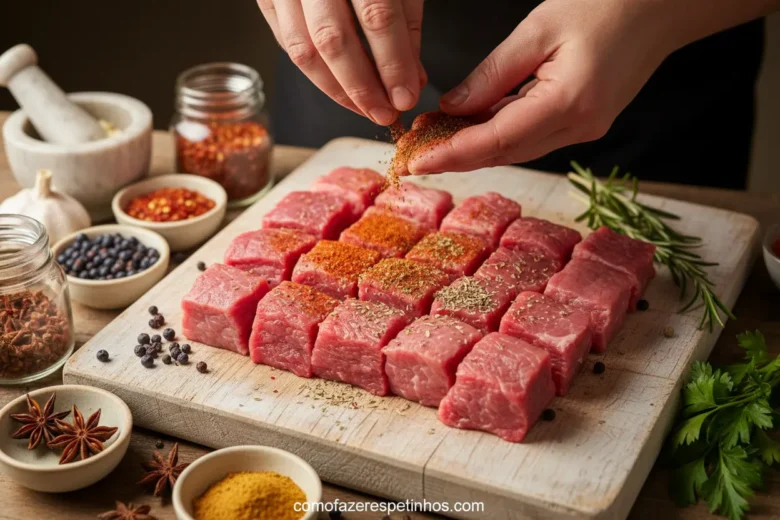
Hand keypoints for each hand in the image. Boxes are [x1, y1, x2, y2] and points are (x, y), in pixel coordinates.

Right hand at [257, 0, 424, 125]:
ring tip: (364, 108)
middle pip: (333, 39)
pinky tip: (338, 87)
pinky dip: (314, 72)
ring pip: (303, 50)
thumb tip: (409, 80)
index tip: (407, 97)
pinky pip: (287, 42)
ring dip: (335, 90)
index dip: (393, 64)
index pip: (377, 17)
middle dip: (362, 87)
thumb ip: (406, 23)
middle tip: (385, 113)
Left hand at [407, 0, 681, 173]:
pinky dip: (498, 135)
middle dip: (455, 156)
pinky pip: (532, 136)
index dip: (452, 154)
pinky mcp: (585, 122)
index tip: (415, 162)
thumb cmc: (608, 4)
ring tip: (433, 138)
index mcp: (569, 102)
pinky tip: (471, 126)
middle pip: (504, 153)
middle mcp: (579, 126)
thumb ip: (492, 74)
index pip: (496, 141)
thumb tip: (452, 107)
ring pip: (517, 149)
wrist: (663, 6)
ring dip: (474, 148)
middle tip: (412, 152)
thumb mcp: (539, 29)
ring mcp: (586, 129)